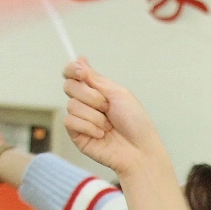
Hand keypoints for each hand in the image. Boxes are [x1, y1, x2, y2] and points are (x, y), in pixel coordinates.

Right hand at [62, 59, 168, 179]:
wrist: (140, 150)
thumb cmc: (135, 123)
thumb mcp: (118, 94)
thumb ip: (95, 78)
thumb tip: (80, 59)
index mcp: (96, 91)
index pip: (73, 74)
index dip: (73, 70)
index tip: (83, 73)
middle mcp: (86, 103)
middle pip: (70, 86)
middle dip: (91, 96)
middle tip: (107, 107)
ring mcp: (80, 119)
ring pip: (71, 105)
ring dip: (95, 115)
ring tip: (109, 126)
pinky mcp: (77, 135)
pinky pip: (70, 122)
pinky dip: (89, 127)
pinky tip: (102, 135)